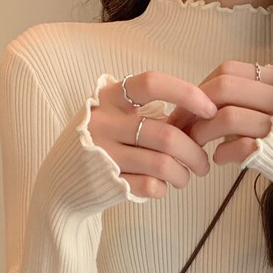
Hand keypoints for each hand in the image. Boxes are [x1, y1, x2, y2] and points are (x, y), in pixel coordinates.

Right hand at [85, 71, 218, 198]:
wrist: (62, 180)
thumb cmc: (103, 144)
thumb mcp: (116, 117)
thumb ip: (150, 114)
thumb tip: (201, 119)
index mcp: (109, 98)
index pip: (152, 84)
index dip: (187, 94)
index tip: (211, 109)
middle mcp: (104, 122)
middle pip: (167, 135)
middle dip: (195, 152)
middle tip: (203, 163)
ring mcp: (104, 154)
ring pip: (163, 164)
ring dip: (184, 174)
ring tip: (186, 177)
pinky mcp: (107, 183)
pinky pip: (151, 186)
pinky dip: (164, 188)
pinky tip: (162, 186)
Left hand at [166, 60, 272, 165]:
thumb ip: (267, 95)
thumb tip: (226, 97)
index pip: (230, 71)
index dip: (202, 87)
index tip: (190, 106)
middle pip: (222, 87)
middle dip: (193, 107)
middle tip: (182, 126)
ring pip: (225, 115)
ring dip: (202, 132)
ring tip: (196, 146)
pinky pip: (236, 146)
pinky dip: (221, 153)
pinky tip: (218, 160)